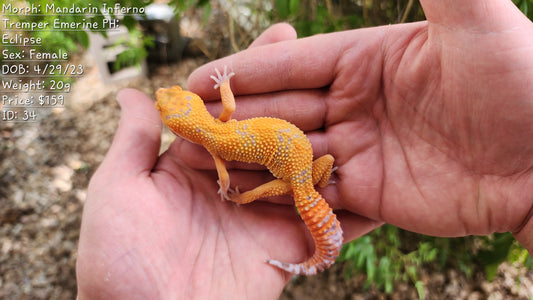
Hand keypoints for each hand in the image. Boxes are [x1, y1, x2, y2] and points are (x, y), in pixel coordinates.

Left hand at [76, 24, 377, 298]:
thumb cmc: (120, 261)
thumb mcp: (117, 191)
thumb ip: (134, 143)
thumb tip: (135, 92)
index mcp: (195, 166)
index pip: (230, 110)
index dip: (254, 74)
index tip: (280, 35)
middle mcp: (233, 185)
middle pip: (272, 131)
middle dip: (299, 93)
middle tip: (327, 52)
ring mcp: (261, 215)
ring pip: (300, 168)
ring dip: (328, 134)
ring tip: (358, 95)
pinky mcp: (283, 247)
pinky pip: (320, 218)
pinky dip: (346, 198)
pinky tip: (373, 164)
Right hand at [186, 0, 532, 251]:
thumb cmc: (517, 82)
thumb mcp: (474, 21)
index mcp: (368, 59)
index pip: (295, 65)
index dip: (246, 73)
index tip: (200, 82)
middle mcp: (358, 101)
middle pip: (284, 110)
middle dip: (236, 119)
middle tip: (187, 129)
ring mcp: (361, 148)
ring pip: (293, 153)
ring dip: (250, 159)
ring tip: (203, 166)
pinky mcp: (370, 191)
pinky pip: (317, 190)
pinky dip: (282, 193)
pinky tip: (246, 196)